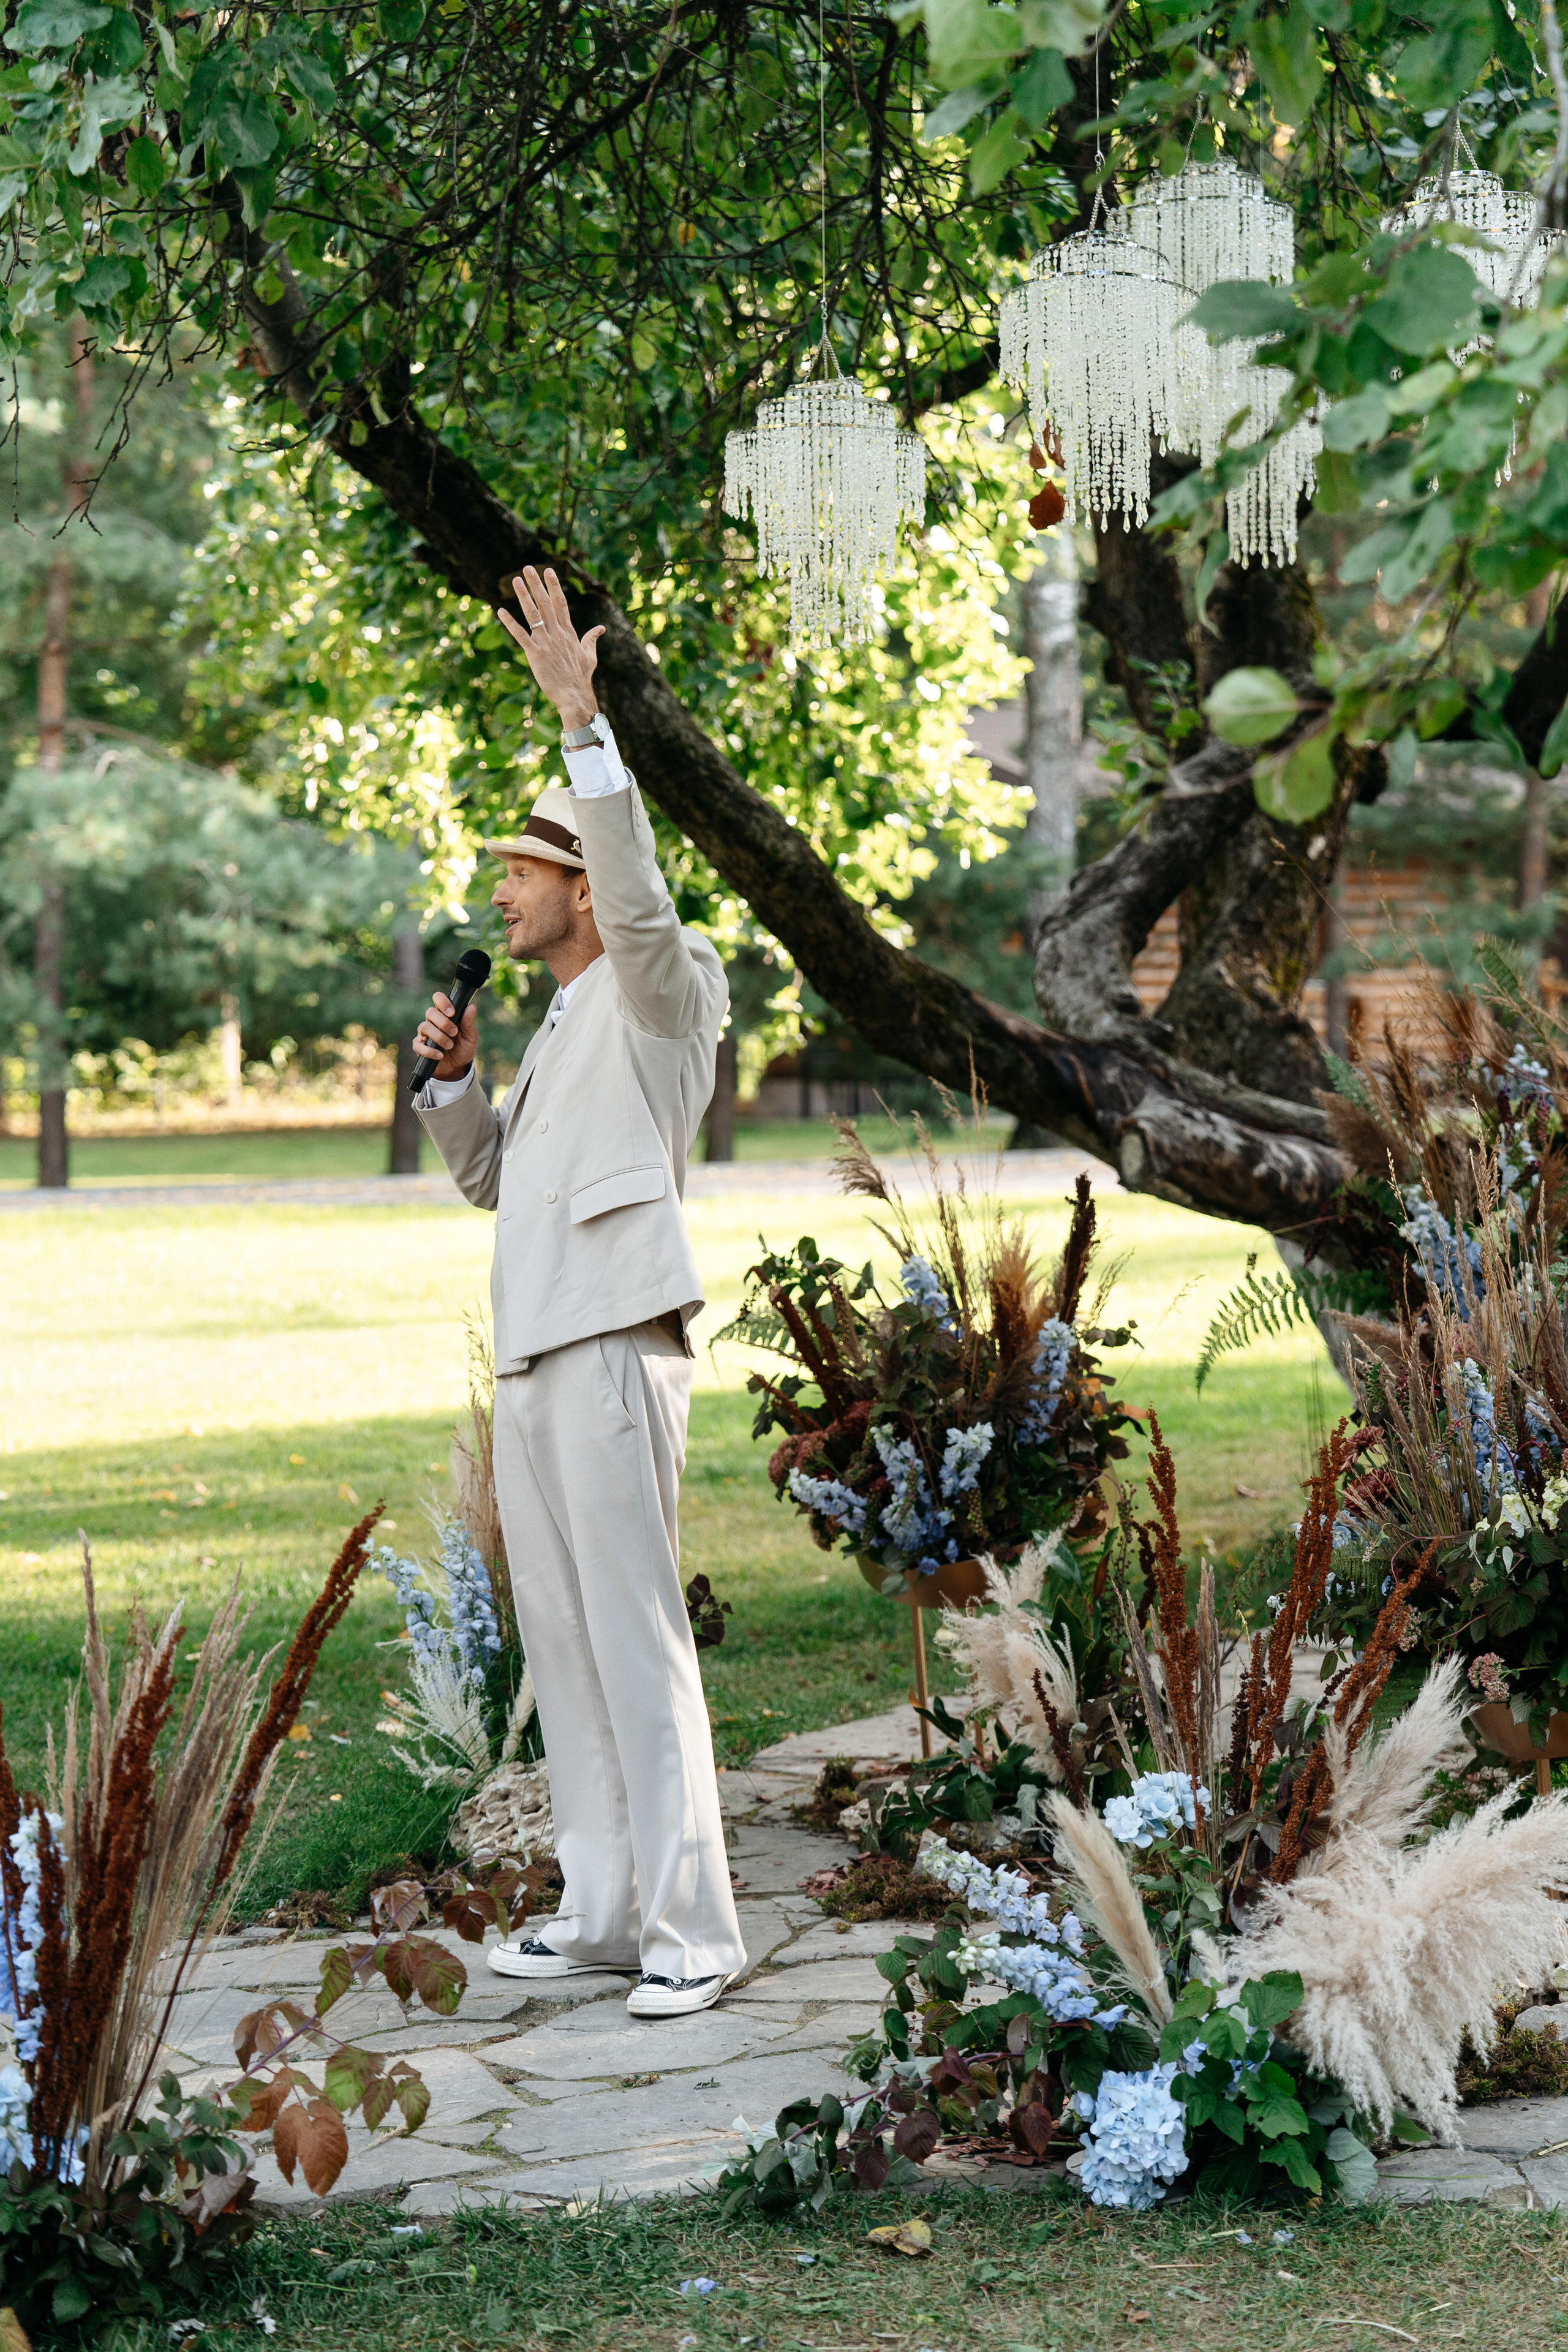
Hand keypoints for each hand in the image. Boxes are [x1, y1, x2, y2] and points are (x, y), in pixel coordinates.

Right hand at [414, 991, 476, 1081]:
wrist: (457, 1068)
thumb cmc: (463, 1048)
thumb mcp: (470, 1037)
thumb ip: (469, 1022)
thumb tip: (471, 1006)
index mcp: (445, 1014)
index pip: (438, 999)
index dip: (443, 1002)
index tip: (452, 1013)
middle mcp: (433, 1021)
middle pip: (430, 1012)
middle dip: (443, 1022)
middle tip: (454, 1032)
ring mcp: (424, 1034)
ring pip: (424, 1027)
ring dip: (438, 1036)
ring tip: (449, 1046)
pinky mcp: (419, 1047)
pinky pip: (418, 1045)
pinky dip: (429, 1051)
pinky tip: (439, 1055)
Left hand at [500, 566, 604, 729]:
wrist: (575, 696)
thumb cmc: (581, 678)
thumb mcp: (590, 655)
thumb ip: (591, 638)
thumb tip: (601, 628)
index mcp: (569, 632)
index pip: (561, 603)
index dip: (554, 586)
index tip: (549, 571)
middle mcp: (557, 634)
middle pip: (546, 603)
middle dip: (537, 584)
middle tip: (528, 568)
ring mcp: (546, 643)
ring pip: (533, 614)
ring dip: (524, 596)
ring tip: (516, 580)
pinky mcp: (536, 654)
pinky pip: (520, 636)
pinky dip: (510, 623)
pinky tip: (500, 611)